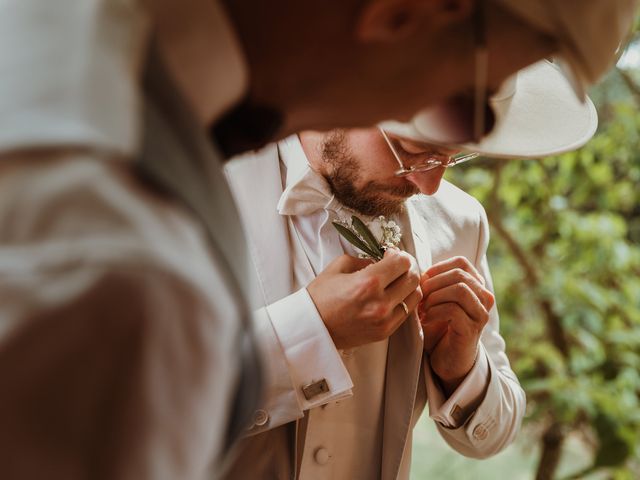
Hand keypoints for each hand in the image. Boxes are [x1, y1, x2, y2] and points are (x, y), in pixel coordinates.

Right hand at [307, 248, 421, 349]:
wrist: (311, 327)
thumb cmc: (320, 296)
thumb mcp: (338, 266)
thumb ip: (363, 259)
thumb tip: (380, 260)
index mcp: (369, 282)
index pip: (403, 262)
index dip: (400, 254)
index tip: (390, 254)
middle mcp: (380, 302)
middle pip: (413, 278)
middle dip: (407, 267)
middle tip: (396, 265)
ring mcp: (384, 320)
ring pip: (415, 296)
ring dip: (409, 285)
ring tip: (396, 282)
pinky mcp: (384, 332)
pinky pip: (407, 312)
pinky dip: (404, 301)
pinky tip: (392, 296)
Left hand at [418, 256, 493, 394]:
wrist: (447, 359)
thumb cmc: (439, 327)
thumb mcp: (436, 300)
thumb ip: (431, 282)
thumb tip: (411, 265)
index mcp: (476, 286)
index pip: (462, 263)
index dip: (438, 268)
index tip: (423, 281)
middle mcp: (484, 298)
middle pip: (459, 274)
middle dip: (433, 283)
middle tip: (419, 297)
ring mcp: (480, 314)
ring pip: (460, 290)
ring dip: (435, 297)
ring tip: (423, 309)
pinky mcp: (472, 330)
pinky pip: (453, 310)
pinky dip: (434, 312)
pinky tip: (426, 320)